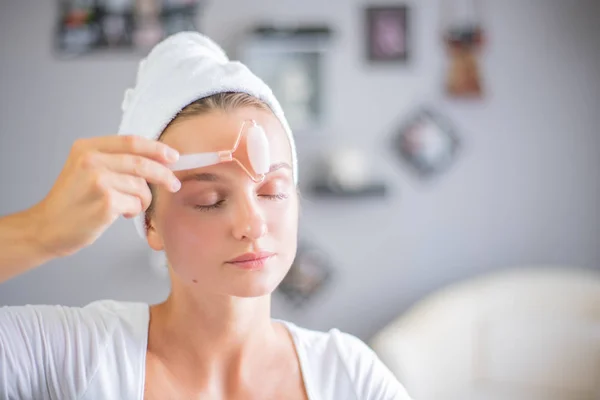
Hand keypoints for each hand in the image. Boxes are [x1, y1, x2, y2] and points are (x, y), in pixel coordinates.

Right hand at [32, 135, 179, 257]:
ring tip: (128, 206)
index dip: (157, 148)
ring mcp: (98, 181)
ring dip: (143, 199)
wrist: (47, 228)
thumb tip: (156, 158)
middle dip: (164, 174)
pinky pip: (137, 204)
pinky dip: (134, 210)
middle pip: (142, 163)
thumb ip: (114, 160)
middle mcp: (91, 160)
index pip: (131, 141)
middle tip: (174, 184)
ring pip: (141, 186)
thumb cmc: (72, 202)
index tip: (173, 156)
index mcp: (87, 148)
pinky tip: (120, 213)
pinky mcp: (106, 202)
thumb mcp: (85, 169)